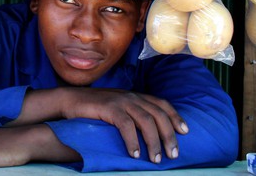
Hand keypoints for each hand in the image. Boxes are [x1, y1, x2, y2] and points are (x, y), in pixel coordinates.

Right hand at [60, 88, 187, 163]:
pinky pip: (126, 125)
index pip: (161, 104)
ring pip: (146, 120)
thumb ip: (132, 114)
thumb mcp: (117, 107)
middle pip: (158, 114)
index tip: (185, 132)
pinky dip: (133, 141)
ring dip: (153, 141)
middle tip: (173, 154)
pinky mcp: (109, 107)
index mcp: (134, 95)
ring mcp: (120, 101)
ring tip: (155, 159)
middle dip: (169, 135)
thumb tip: (148, 132)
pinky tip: (134, 154)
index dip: (175, 117)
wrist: (69, 100)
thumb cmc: (93, 109)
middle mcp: (131, 96)